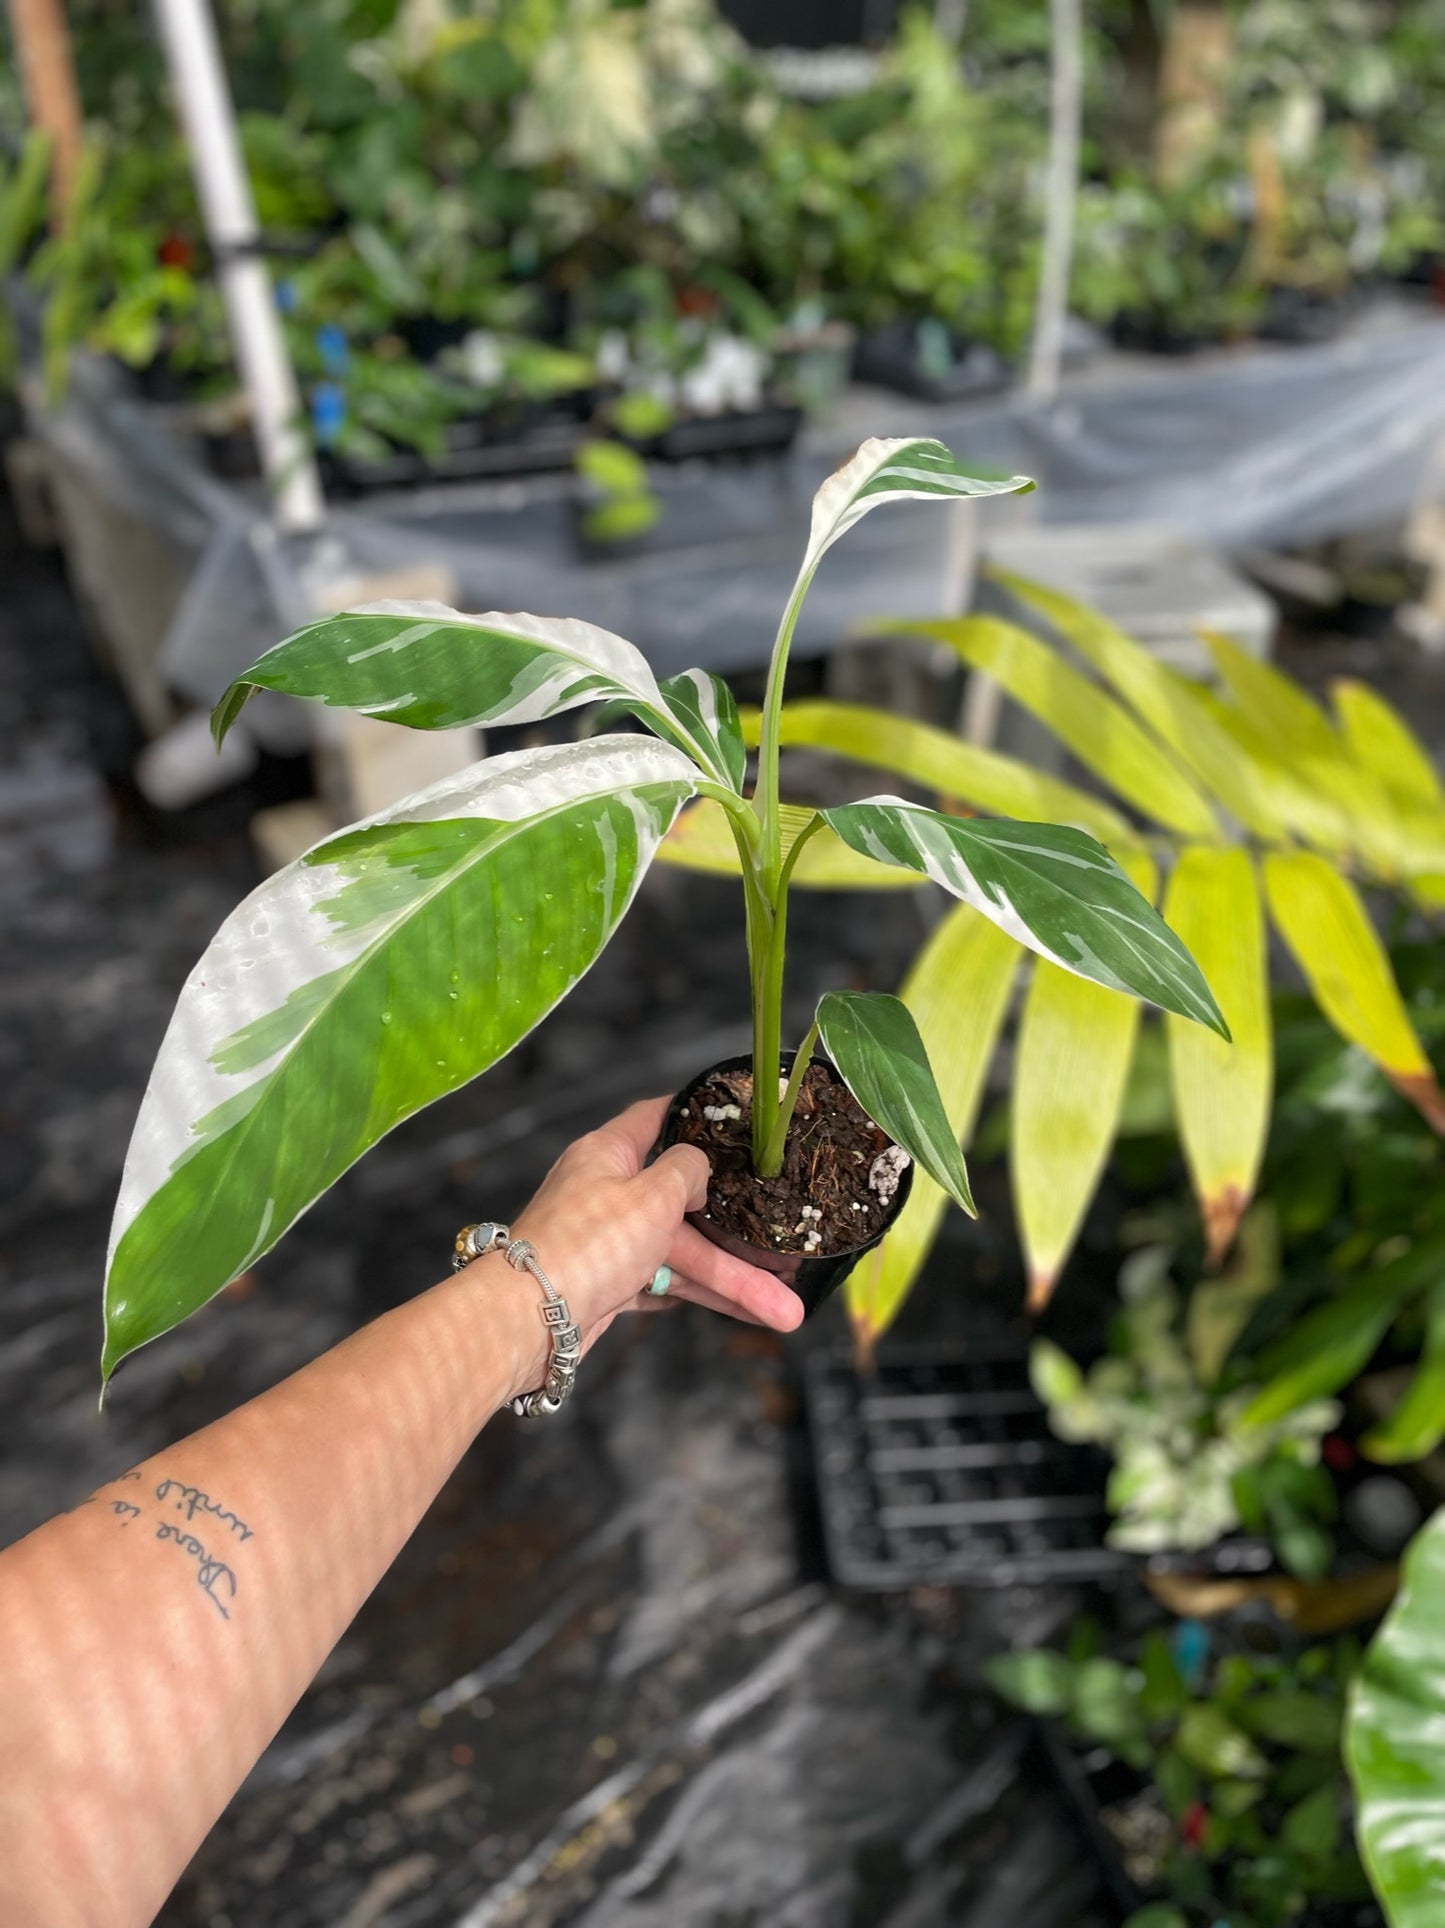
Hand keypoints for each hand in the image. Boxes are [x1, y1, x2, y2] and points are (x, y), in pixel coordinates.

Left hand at [503, 1097, 802, 1385]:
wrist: (528, 1320)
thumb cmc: (589, 1243)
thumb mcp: (652, 1193)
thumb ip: (687, 1171)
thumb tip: (698, 1170)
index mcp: (609, 1153)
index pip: (655, 1117)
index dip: (695, 1113)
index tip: (733, 1115)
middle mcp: (606, 1192)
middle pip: (686, 1205)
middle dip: (740, 1241)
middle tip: (788, 1261)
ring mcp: (606, 1241)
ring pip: (681, 1255)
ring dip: (731, 1282)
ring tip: (785, 1312)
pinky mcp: (605, 1284)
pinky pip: (662, 1285)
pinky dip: (696, 1296)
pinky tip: (735, 1309)